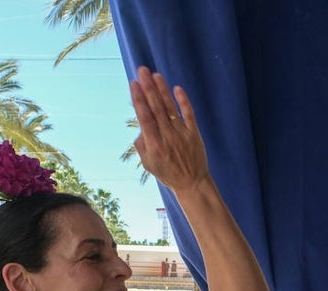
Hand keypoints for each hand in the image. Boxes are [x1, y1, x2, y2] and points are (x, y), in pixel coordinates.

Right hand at [130, 66, 209, 193]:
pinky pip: (189, 114)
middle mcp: (167, 138)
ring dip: (162, 90)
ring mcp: (182, 134)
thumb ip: (141, 145)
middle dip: (148, 88)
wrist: (192, 183)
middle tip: (142, 71)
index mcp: (154, 145)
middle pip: (156, 108)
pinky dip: (183, 101)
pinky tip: (177, 88)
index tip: (133, 84)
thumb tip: (140, 126)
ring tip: (155, 75)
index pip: (144, 117)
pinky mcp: (194, 133)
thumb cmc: (167, 173)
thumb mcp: (148, 164)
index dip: (139, 99)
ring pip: (170, 108)